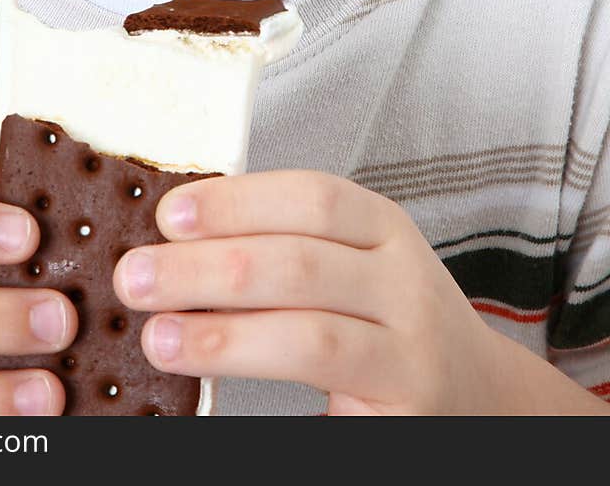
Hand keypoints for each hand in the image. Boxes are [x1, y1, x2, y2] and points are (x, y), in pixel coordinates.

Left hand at [112, 169, 563, 415]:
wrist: (480, 397)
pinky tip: (213, 399)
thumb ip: (282, 244)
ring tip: (156, 338)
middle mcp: (405, 284)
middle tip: (134, 277)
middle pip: (298, 264)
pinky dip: (265, 398)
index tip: (169, 213)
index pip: (312, 197)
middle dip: (206, 268)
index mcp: (384, 229)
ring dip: (223, 338)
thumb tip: (171, 240)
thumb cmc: (385, 318)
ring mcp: (410, 354)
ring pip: (311, 339)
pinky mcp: (402, 417)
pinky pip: (328, 408)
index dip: (236, 201)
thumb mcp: (352, 262)